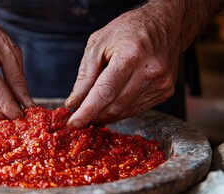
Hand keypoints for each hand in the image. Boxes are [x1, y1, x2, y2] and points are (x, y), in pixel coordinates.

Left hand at [65, 5, 181, 127]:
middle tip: (78, 119)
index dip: (87, 111)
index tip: (73, 123)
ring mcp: (160, 83)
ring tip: (91, 113)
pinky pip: (136, 109)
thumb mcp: (98, 44)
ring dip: (105, 116)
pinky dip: (119, 111)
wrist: (165, 24)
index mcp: (131, 55)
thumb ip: (85, 75)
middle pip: (115, 105)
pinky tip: (109, 107)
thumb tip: (74, 103)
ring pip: (125, 111)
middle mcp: (149, 71)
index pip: (105, 92)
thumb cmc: (129, 29)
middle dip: (93, 116)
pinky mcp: (165, 91)